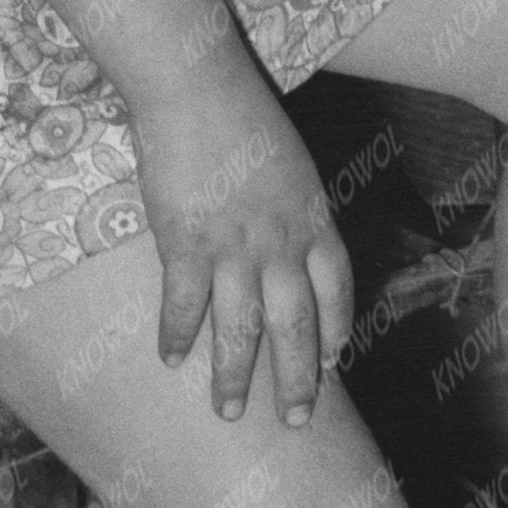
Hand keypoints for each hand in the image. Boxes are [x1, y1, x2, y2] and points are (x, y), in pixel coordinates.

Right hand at [127, 41, 352, 424]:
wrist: (198, 86)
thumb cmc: (243, 113)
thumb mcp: (289, 162)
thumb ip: (293, 207)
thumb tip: (290, 242)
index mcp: (311, 217)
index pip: (336, 288)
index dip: (336, 328)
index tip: (335, 361)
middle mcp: (280, 240)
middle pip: (296, 324)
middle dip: (297, 377)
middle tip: (297, 420)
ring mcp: (233, 246)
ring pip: (241, 329)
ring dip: (234, 376)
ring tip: (228, 412)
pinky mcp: (185, 243)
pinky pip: (184, 305)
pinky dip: (176, 336)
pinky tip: (170, 359)